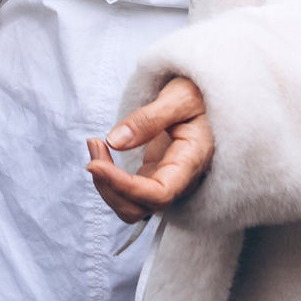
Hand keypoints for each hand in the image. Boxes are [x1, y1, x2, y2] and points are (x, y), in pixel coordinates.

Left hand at [85, 77, 211, 224]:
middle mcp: (180, 180)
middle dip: (108, 186)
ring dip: (105, 185)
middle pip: (139, 207)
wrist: (207, 97)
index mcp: (192, 161)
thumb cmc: (198, 93)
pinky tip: (101, 151)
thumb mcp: (179, 96)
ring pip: (130, 206)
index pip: (159, 194)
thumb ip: (149, 119)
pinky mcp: (153, 176)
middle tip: (93, 144)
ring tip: (94, 145)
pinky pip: (128, 192)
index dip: (124, 187)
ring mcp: (166, 181)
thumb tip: (115, 142)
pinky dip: (109, 179)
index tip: (95, 165)